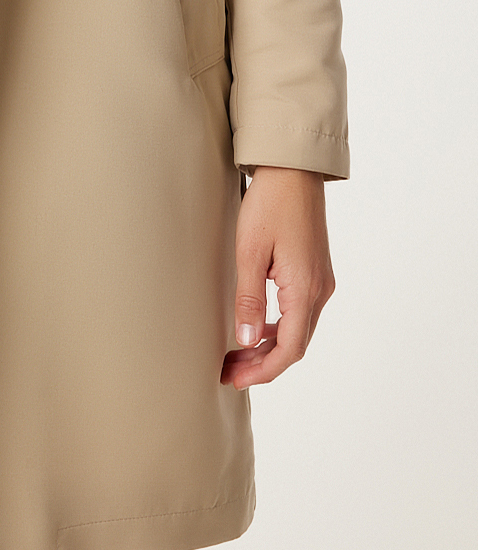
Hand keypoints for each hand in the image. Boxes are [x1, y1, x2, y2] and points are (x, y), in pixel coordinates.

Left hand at [220, 165, 335, 390]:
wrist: (293, 169)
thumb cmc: (270, 204)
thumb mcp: (250, 252)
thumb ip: (248, 299)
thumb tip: (245, 342)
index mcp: (305, 290)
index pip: (289, 349)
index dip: (262, 370)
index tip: (235, 379)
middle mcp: (319, 290)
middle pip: (295, 344)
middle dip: (262, 363)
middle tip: (229, 372)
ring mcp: (320, 281)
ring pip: (297, 329)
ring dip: (269, 346)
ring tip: (236, 354)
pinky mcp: (315, 271)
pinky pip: (299, 311)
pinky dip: (277, 326)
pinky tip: (254, 326)